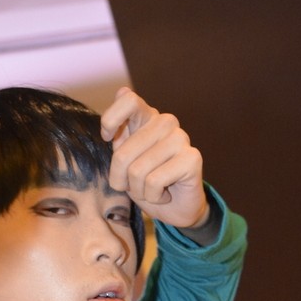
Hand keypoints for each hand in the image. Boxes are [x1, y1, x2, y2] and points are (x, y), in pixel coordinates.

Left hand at [101, 87, 208, 229]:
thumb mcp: (124, 159)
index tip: (108, 139)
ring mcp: (180, 138)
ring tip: (150, 189)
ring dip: (139, 190)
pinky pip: (154, 182)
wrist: (175, 208)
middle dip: (120, 179)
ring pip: (138, 170)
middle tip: (132, 185)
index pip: (128, 99)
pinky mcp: (192, 158)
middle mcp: (165, 122)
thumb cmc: (145, 183)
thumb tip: (122, 91)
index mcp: (146, 117)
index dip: (111, 120)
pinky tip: (164, 193)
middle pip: (124, 152)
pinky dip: (154, 196)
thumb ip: (119, 133)